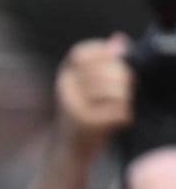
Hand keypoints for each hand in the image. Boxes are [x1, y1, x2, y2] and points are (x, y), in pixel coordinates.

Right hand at [53, 34, 133, 156]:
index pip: (88, 52)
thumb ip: (106, 60)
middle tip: (125, 91)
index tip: (114, 68)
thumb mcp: (91, 82)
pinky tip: (117, 122)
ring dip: (125, 100)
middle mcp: (64, 86)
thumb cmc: (84, 111)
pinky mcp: (84, 124)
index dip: (107, 56)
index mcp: (64, 72)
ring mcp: (72, 105)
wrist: (68, 147)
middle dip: (124, 80)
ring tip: (120, 107)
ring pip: (116, 92)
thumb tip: (119, 40)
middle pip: (108, 71)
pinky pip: (118, 112)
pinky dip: (124, 118)